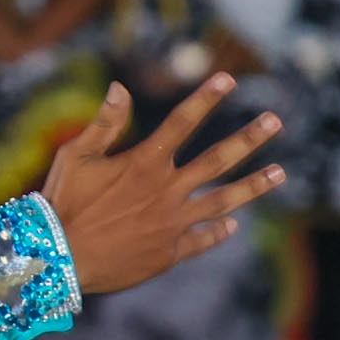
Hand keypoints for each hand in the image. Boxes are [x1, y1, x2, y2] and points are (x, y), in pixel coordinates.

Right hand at [37, 77, 284, 291]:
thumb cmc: (62, 204)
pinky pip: (202, 240)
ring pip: (223, 200)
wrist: (60, 260)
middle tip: (275, 121)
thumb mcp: (76, 156)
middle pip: (217, 159)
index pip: (181, 122)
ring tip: (280, 173)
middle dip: (249, 138)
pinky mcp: (169, 252)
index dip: (205, 98)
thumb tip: (121, 86)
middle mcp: (165, 190)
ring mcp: (172, 222)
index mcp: (144, 162)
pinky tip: (233, 224)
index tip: (229, 79)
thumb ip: (105, 124)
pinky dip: (219, 231)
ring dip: (253, 186)